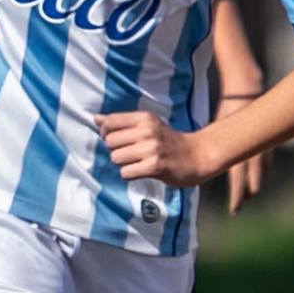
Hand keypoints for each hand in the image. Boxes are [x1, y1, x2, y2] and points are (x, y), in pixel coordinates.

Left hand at [94, 111, 216, 187]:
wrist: (197, 155)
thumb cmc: (169, 141)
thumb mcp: (148, 125)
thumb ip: (122, 122)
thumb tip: (96, 118)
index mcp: (144, 118)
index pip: (110, 122)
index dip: (106, 133)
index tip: (117, 140)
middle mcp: (147, 131)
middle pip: (110, 142)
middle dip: (115, 150)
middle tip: (130, 154)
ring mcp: (151, 149)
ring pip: (116, 158)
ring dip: (123, 164)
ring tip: (137, 163)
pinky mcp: (155, 166)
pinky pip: (126, 173)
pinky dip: (130, 174)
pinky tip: (141, 171)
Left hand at [215, 94, 269, 213]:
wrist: (247, 92)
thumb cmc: (226, 110)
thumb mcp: (215, 128)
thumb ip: (209, 146)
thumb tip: (193, 163)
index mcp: (237, 150)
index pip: (237, 180)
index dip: (236, 196)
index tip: (234, 210)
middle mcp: (252, 152)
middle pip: (251, 180)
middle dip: (244, 194)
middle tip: (238, 207)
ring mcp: (263, 148)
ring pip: (261, 173)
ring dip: (254, 184)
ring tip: (249, 194)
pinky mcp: (268, 143)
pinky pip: (266, 163)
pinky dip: (262, 172)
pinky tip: (258, 178)